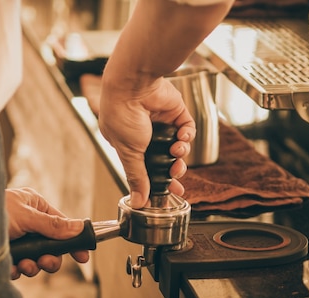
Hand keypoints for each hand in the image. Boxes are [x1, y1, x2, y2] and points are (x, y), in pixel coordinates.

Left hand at [5, 187, 89, 278]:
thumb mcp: (26, 216)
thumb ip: (53, 225)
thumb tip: (78, 227)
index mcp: (33, 205)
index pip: (60, 224)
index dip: (72, 240)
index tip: (83, 256)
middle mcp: (26, 222)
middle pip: (50, 245)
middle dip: (49, 257)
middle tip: (46, 263)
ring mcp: (15, 239)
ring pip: (35, 259)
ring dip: (33, 265)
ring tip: (24, 265)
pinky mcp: (4, 254)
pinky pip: (18, 267)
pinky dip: (16, 270)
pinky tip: (10, 267)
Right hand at [99, 76, 195, 208]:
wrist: (133, 85)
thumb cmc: (122, 114)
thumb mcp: (128, 152)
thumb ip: (137, 177)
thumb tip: (138, 201)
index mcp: (126, 142)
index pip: (144, 166)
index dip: (156, 179)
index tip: (167, 192)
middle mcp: (143, 131)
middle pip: (164, 157)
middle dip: (172, 168)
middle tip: (176, 175)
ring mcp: (159, 120)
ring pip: (177, 144)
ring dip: (180, 151)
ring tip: (177, 151)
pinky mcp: (174, 110)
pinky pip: (186, 127)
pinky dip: (187, 134)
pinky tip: (181, 135)